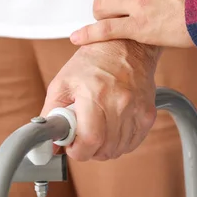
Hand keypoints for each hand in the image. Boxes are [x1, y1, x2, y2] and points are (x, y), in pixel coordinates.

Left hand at [41, 41, 157, 160]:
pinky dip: (120, 144)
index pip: (89, 140)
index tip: (71, 146)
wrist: (126, 45)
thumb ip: (50, 113)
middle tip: (81, 138)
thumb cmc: (91, 62)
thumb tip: (48, 142)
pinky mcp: (148, 113)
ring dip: (104, 148)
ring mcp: (136, 109)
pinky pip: (133, 142)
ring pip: (119, 149)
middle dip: (88, 151)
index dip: (77, 151)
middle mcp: (119, 103)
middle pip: (105, 149)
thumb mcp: (61, 83)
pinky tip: (110, 131)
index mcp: (95, 95)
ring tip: (95, 131)